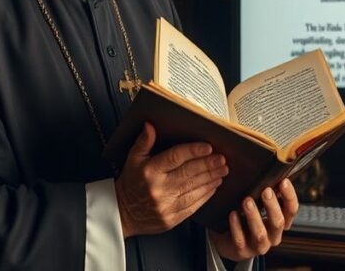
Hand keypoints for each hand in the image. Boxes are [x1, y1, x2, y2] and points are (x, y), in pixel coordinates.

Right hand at [115, 122, 228, 237]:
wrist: (122, 213)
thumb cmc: (130, 184)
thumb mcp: (132, 160)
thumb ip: (143, 142)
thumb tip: (150, 125)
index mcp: (149, 172)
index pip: (175, 157)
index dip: (193, 151)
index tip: (208, 147)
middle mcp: (159, 188)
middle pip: (189, 173)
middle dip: (208, 165)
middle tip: (221, 159)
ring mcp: (166, 205)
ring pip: (194, 189)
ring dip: (211, 179)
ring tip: (222, 170)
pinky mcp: (172, 219)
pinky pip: (193, 205)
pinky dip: (206, 195)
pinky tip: (213, 186)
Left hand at [208, 178, 299, 260]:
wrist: (229, 240)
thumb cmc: (248, 217)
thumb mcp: (259, 206)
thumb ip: (267, 194)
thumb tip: (271, 170)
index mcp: (281, 222)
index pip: (291, 210)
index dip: (289, 196)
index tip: (283, 181)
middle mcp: (273, 236)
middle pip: (278, 222)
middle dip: (272, 206)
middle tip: (265, 190)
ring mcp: (259, 246)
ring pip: (260, 233)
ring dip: (254, 216)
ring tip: (246, 201)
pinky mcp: (242, 251)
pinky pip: (240, 240)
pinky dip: (236, 226)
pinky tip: (233, 214)